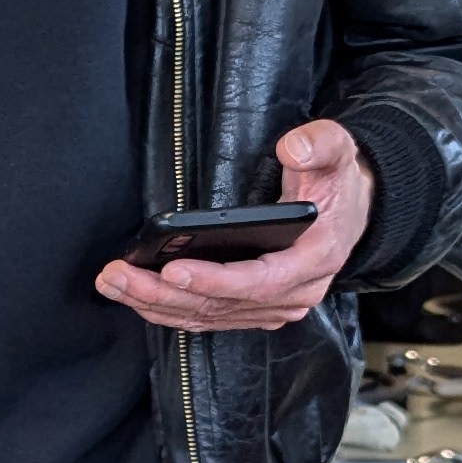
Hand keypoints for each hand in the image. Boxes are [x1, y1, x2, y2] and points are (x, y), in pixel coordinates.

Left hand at [95, 120, 374, 335]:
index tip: (172, 268)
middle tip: (118, 275)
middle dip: (163, 292)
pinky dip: (169, 310)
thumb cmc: (336, 183)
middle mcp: (294, 293)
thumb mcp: (337, 152)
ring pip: (208, 315)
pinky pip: (208, 318)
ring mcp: (273, 306)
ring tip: (114, 283)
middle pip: (221, 304)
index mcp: (313, 260)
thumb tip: (292, 146)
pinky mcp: (255, 309)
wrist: (348, 211)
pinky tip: (135, 297)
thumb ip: (320, 144)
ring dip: (155, 304)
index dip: (215, 279)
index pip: (259, 281)